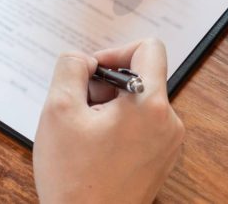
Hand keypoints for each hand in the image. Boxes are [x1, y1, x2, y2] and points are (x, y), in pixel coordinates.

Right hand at [34, 39, 184, 203]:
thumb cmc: (75, 180)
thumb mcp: (59, 110)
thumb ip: (70, 68)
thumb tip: (85, 59)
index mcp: (150, 104)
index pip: (149, 47)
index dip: (116, 51)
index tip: (93, 74)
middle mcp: (168, 122)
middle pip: (141, 77)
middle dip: (106, 86)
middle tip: (80, 110)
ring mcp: (167, 143)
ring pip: (139, 103)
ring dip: (110, 109)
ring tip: (86, 134)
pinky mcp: (160, 160)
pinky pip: (142, 126)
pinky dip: (118, 128)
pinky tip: (95, 149)